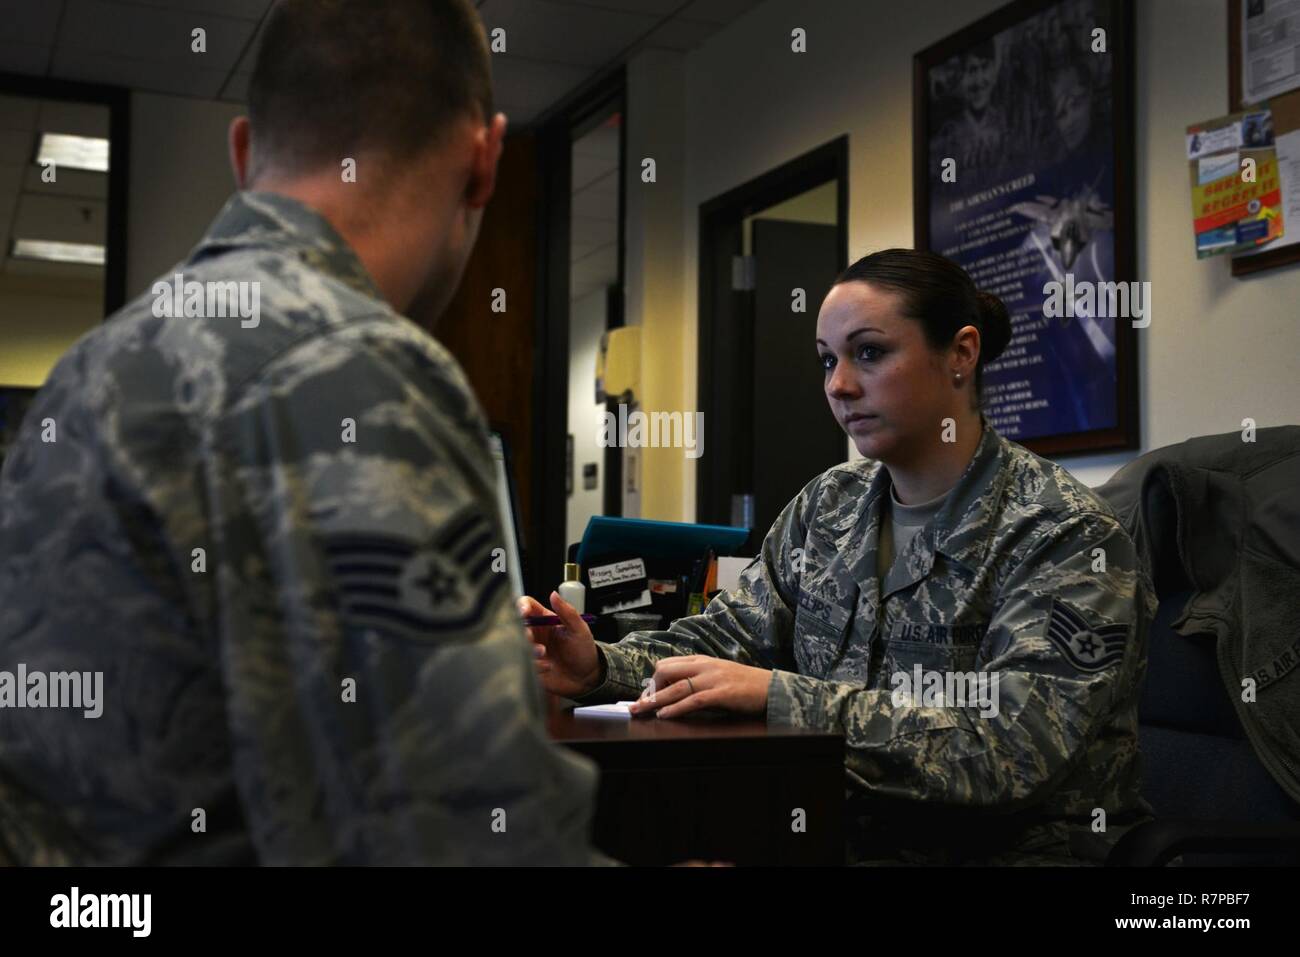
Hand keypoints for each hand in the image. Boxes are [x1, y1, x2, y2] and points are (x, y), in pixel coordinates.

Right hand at [519, 591, 601, 698]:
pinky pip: (522, 664)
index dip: (521, 606)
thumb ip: (567, 612)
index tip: (523, 612)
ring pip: (516, 645)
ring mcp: (530, 650)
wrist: (585, 678)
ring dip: (528, 648)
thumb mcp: (579, 629)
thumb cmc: (583, 651)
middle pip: (516, 625)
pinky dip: (534, 664)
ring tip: (544, 653)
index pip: (526, 606)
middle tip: (530, 637)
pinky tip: (548, 666)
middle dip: (522, 630)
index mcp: (544, 620)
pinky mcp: (529, 666)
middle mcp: (535, 634)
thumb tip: (554, 594)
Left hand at [629, 655, 772, 718]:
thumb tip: (675, 692)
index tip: (646, 695)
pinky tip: (665, 715)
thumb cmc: (744, 684)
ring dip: (655, 700)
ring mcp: (713, 678)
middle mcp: (705, 666)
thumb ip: (698, 679)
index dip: (654, 681)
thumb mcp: (717, 675)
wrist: (770, 688)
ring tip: (641, 710)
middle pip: (666, 672)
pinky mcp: (721, 693)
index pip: (668, 664)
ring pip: (676, 687)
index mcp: (702, 660)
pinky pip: (693, 700)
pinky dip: (676, 708)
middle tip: (638, 705)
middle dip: (649, 689)